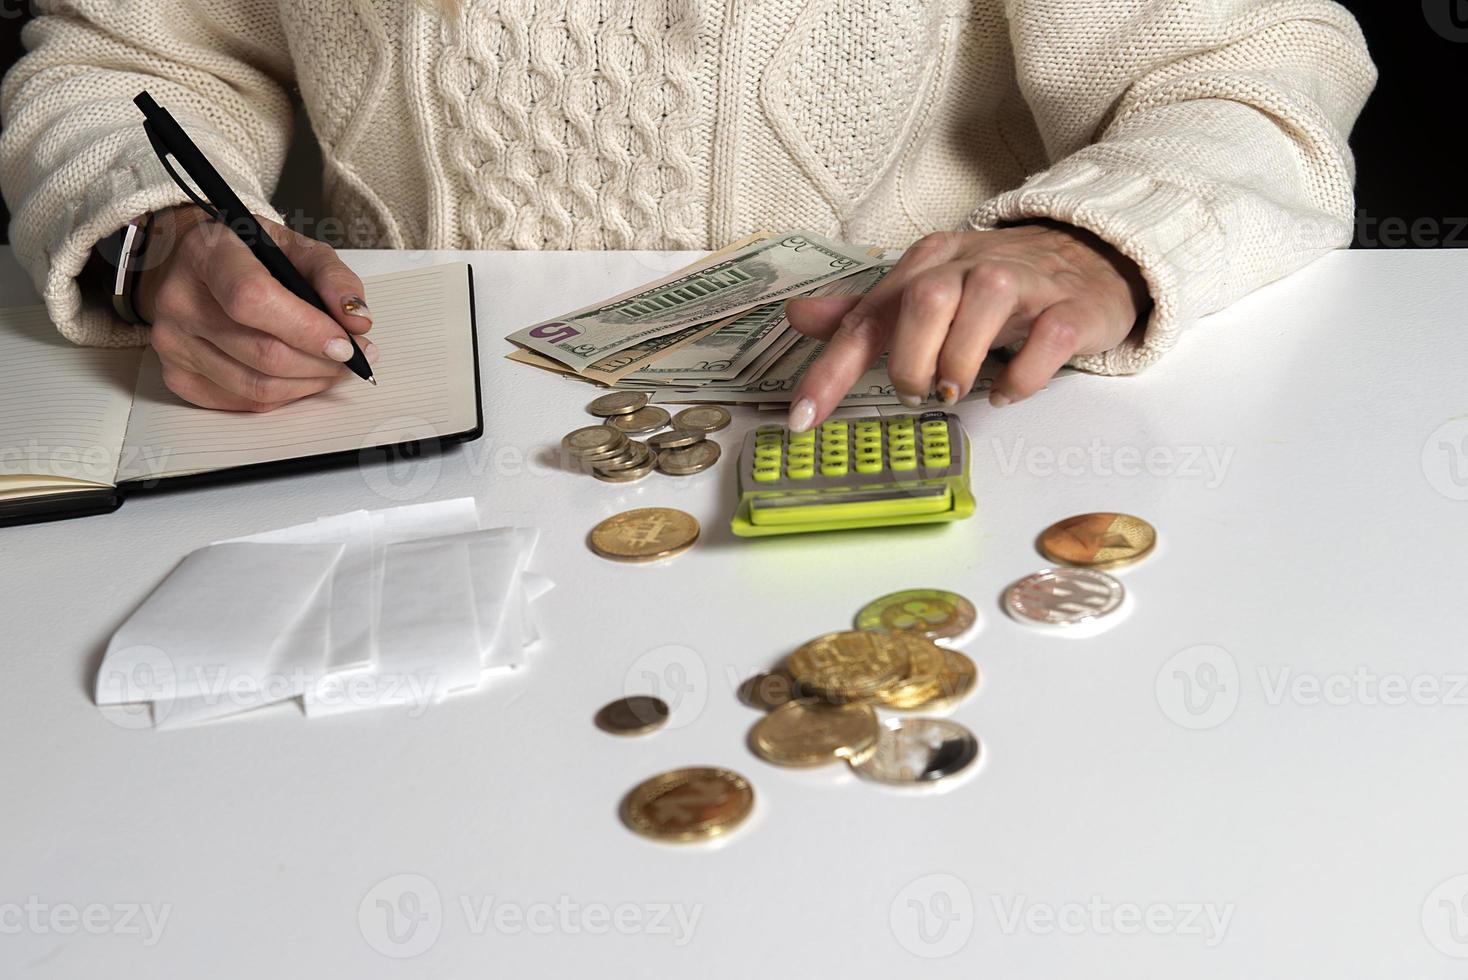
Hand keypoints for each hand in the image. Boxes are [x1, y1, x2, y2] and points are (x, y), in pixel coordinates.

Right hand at [134, 205, 377, 411]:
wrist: (192, 265)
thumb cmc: (247, 255)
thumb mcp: (293, 246)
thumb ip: (332, 277)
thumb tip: (358, 321)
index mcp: (206, 254)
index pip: (253, 300)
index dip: (307, 328)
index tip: (346, 342)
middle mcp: (179, 300)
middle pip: (263, 353)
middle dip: (321, 363)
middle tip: (352, 357)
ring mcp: (172, 342)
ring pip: (257, 386)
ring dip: (309, 384)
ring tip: (333, 367)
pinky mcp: (176, 376)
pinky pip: (243, 402)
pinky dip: (284, 396)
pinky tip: (301, 377)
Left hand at [783, 222, 1148, 428]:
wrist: (1088, 257)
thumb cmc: (994, 285)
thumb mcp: (923, 291)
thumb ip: (863, 311)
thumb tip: (798, 315)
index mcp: (927, 264)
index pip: (866, 318)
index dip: (831, 371)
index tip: (803, 419)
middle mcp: (970, 265)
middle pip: (925, 302)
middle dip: (911, 362)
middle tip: (918, 392)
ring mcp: (1025, 283)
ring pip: (982, 310)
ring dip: (961, 365)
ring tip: (957, 390)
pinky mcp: (1071, 308)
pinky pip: (1046, 342)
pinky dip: (1021, 378)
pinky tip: (1007, 392)